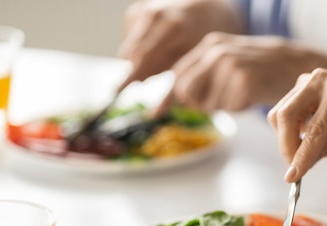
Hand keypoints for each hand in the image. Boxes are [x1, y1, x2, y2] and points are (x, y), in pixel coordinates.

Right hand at [118, 0, 242, 90]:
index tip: (116, 91)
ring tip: (158, 60)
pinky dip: (137, 44)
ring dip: (136, 58)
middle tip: (142, 79)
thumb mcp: (194, 65)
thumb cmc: (203, 43)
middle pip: (133, 53)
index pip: (142, 60)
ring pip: (129, 45)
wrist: (210, 10)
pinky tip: (153, 45)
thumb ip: (173, 89)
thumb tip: (154, 115)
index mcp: (175, 30)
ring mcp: (149, 8)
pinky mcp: (141, 6)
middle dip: (136, 69)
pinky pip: (129, 34)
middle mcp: (159, 15)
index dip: (130, 77)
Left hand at [158, 33, 326, 113]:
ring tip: (242, 94)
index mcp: (210, 45)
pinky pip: (227, 107)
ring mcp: (230, 64)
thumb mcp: (228, 64)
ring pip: (206, 102)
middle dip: (198, 103)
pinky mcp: (245, 80)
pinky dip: (238, 108)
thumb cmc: (261, 69)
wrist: (299, 65)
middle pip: (185, 91)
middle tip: (223, 100)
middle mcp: (216, 51)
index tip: (156, 113)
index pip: (177, 76)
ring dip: (221, 105)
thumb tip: (160, 105)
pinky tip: (252, 95)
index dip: (168, 97)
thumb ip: (198, 77)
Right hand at [267, 68, 326, 181]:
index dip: (302, 155)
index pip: (315, 129)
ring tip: (308, 149)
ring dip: (287, 138)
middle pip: (286, 115)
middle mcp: (319, 79)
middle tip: (295, 168)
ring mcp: (307, 80)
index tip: (292, 177)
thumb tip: (301, 167)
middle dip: (286, 146)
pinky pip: (284, 111)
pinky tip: (309, 133)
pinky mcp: (301, 85)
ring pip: (280, 114)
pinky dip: (290, 129)